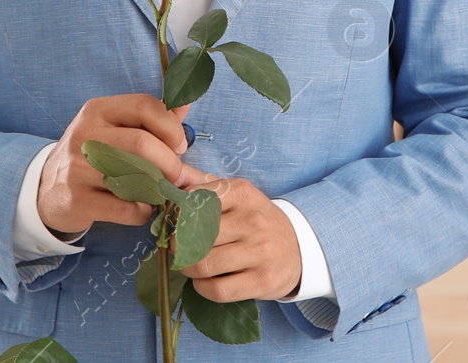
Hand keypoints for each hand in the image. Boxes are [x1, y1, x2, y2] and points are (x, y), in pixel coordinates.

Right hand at [37, 94, 191, 236]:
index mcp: (98, 110)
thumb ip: (150, 118)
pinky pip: (126, 209)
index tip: (179, 145)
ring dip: (159, 188)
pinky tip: (140, 208)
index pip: (144, 106)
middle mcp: (86, 135)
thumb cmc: (90, 154)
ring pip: (135, 177)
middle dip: (170, 162)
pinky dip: (143, 211)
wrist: (46, 189)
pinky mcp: (79, 201)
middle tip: (177, 175)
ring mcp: (78, 169)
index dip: (171, 127)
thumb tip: (184, 106)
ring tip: (162, 191)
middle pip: (142, 143)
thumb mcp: (113, 128)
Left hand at [171, 164, 302, 300]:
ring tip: (191, 265)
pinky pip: (217, 290)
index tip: (174, 224)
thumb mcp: (236, 195)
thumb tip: (167, 178)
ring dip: (188, 269)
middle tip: (179, 249)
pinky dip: (202, 288)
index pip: (194, 200)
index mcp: (242, 192)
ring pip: (203, 265)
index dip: (176, 216)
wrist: (299, 247)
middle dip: (178, 246)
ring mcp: (260, 251)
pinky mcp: (262, 281)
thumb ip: (200, 183)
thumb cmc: (255, 220)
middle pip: (195, 236)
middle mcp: (252, 220)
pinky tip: (205, 281)